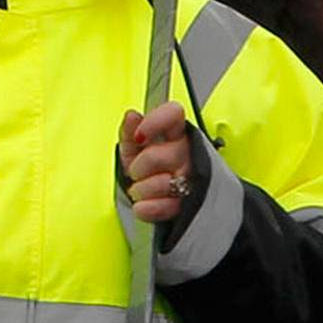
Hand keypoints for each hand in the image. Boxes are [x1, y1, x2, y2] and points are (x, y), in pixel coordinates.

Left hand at [119, 102, 192, 224]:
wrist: (155, 197)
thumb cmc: (147, 167)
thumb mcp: (133, 147)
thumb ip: (130, 130)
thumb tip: (132, 116)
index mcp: (175, 132)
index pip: (174, 113)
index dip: (155, 122)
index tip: (139, 136)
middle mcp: (188, 152)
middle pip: (160, 156)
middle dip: (139, 167)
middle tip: (136, 172)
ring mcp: (192, 178)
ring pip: (164, 183)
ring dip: (142, 189)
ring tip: (141, 188)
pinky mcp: (189, 204)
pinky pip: (166, 207)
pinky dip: (148, 208)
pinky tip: (143, 204)